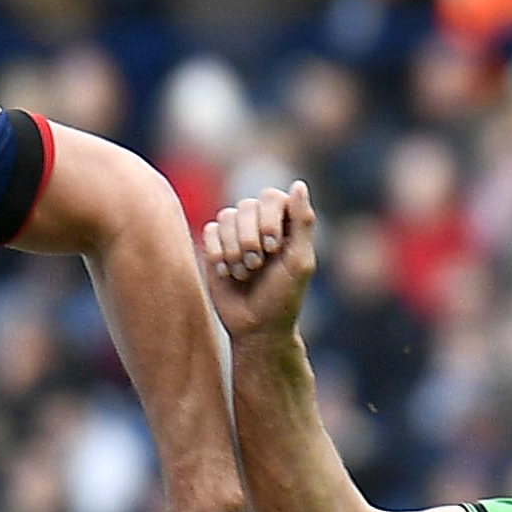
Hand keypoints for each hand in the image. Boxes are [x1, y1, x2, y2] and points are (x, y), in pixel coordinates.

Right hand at [198, 183, 316, 343]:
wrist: (255, 327)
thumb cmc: (283, 297)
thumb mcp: (300, 262)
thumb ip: (303, 222)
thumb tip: (299, 184)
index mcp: (285, 222)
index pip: (271, 197)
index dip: (268, 220)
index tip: (274, 248)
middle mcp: (260, 222)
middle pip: (246, 205)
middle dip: (249, 238)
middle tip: (257, 265)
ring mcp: (236, 233)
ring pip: (226, 217)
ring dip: (234, 248)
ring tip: (244, 273)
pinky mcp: (215, 246)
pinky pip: (209, 231)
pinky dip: (218, 253)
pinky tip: (228, 273)